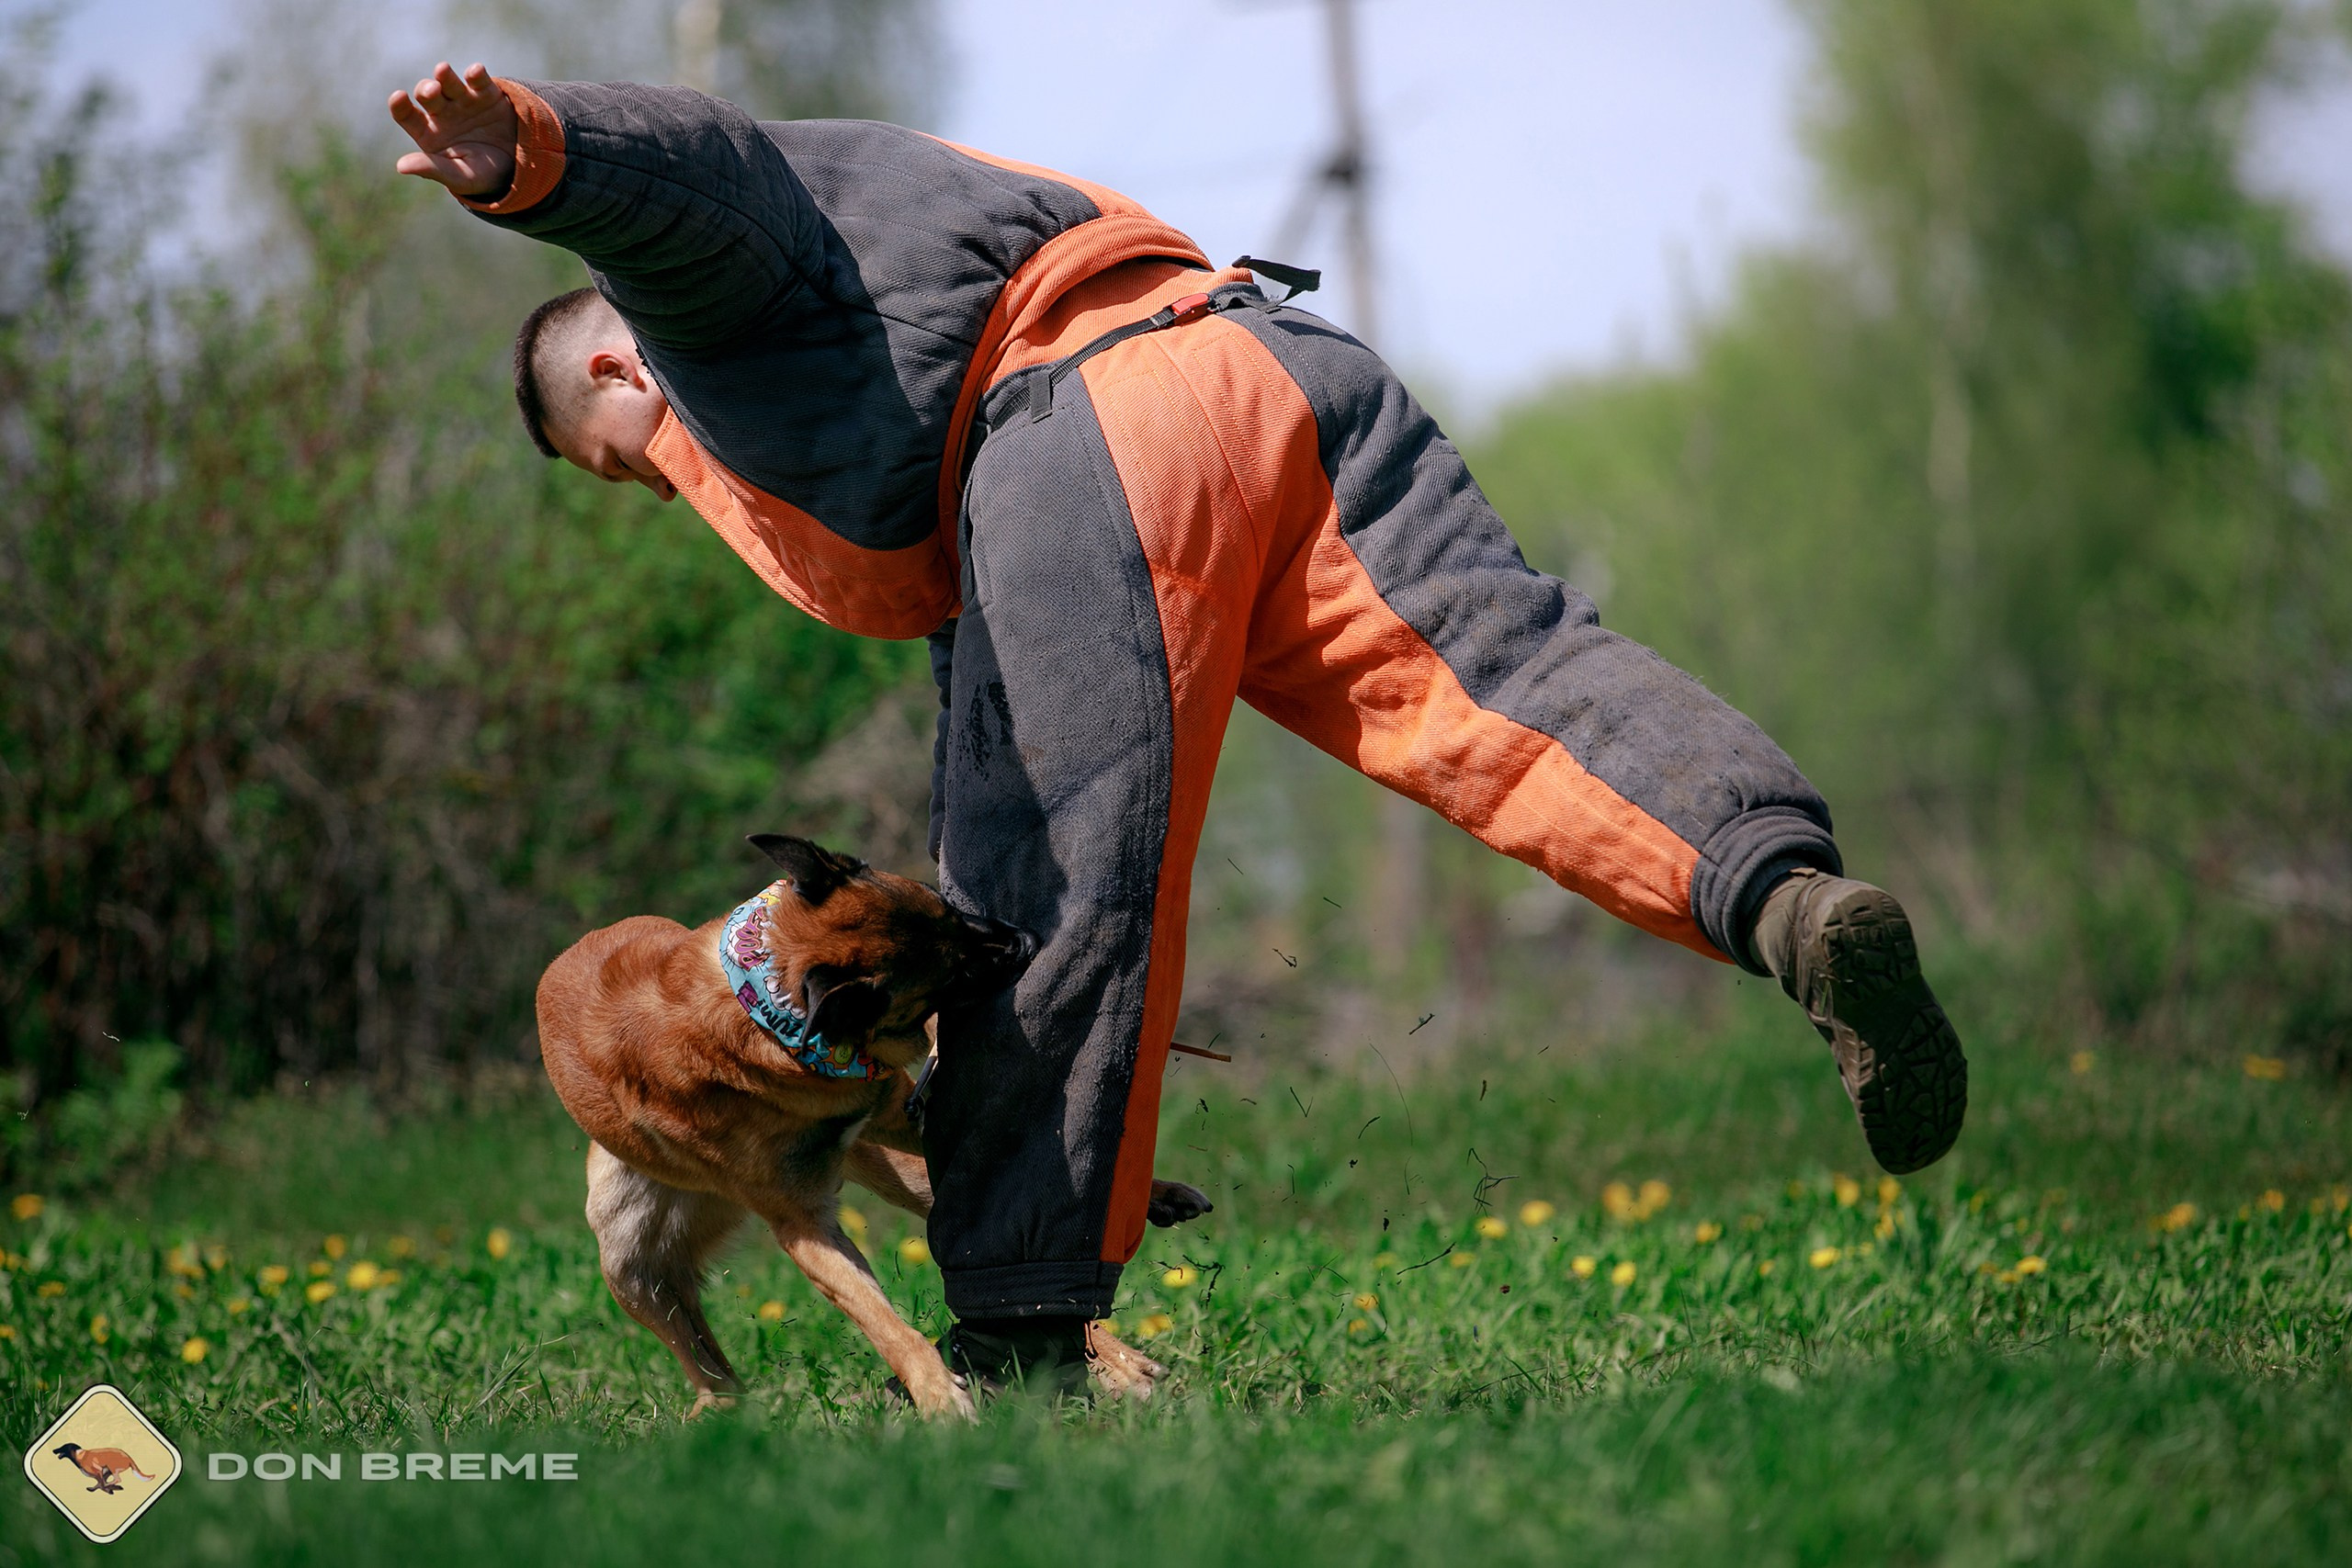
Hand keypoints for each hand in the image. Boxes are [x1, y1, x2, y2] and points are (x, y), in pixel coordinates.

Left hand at [387, 62, 517, 197]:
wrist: (520, 167)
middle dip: (427, 90)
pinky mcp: (487, 94)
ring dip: (445, 76)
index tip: (399, 97)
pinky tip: (475, 71)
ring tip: (443, 70)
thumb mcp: (459, 177)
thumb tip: (400, 167)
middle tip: (432, 91)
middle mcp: (443, 113)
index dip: (400, 105)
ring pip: (448, 83)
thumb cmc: (483, 175)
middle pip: (427, 95)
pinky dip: (476, 74)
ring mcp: (464, 101)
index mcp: (429, 133)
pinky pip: (479, 80)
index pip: (407, 115)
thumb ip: (432, 169)